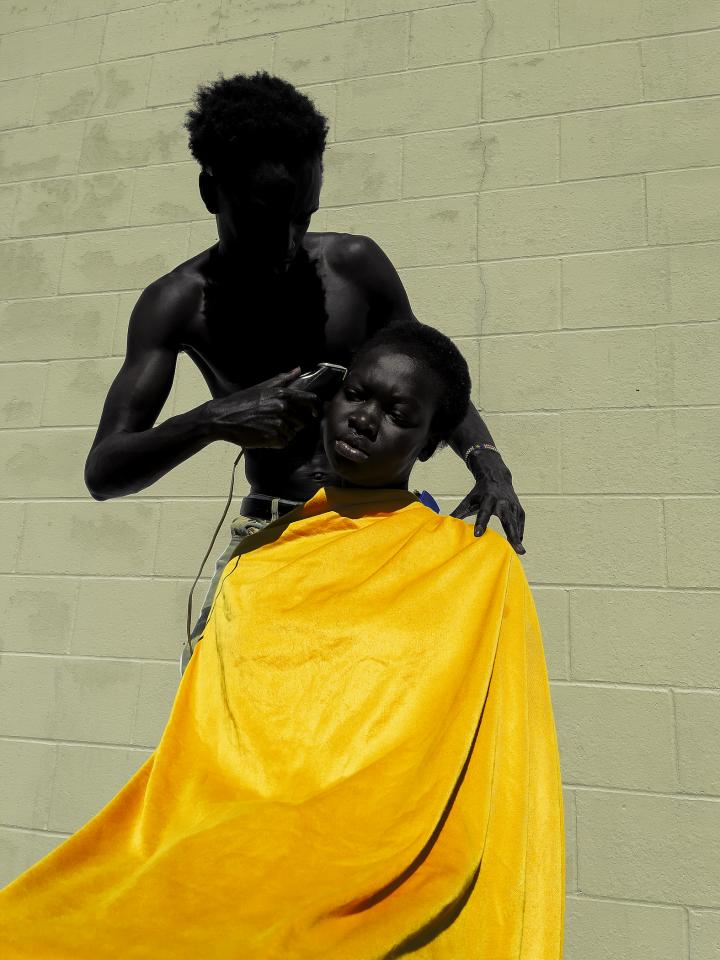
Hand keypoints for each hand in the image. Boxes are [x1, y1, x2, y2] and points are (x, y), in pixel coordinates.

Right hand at [203, 367, 321, 447]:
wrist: (222, 418)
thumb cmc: (241, 401)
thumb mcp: (262, 387)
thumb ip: (282, 379)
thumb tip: (298, 370)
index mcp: (282, 394)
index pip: (310, 400)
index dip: (316, 407)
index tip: (315, 412)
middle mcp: (283, 408)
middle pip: (303, 420)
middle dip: (296, 422)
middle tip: (281, 421)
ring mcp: (278, 424)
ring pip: (293, 432)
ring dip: (285, 432)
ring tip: (269, 427)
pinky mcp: (272, 438)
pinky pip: (284, 442)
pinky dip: (278, 441)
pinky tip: (266, 435)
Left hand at [450, 451, 525, 552]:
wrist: (497, 478)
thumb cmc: (480, 493)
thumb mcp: (469, 500)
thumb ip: (459, 512)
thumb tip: (444, 524)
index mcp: (488, 499)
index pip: (484, 513)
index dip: (481, 523)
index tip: (477, 535)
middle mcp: (503, 502)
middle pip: (508, 520)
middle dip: (512, 535)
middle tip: (516, 548)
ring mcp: (513, 506)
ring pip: (516, 524)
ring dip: (518, 538)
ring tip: (520, 552)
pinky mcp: (519, 510)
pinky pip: (519, 525)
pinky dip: (519, 535)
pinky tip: (517, 545)